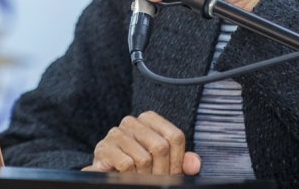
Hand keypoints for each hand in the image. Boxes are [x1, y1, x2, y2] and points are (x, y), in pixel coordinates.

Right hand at [82, 111, 200, 174]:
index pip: (175, 137)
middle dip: (162, 171)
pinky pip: (127, 164)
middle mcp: (132, 121)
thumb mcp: (164, 162)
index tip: (172, 173)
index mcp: (149, 119)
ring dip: (146, 176)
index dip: (177, 160)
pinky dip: (131, 176)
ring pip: (144, 158)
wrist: (110, 173)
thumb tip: (195, 163)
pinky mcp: (104, 148)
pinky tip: (128, 176)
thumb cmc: (138, 166)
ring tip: (142, 178)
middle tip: (157, 180)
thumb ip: (181, 162)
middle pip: (161, 147)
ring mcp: (116, 133)